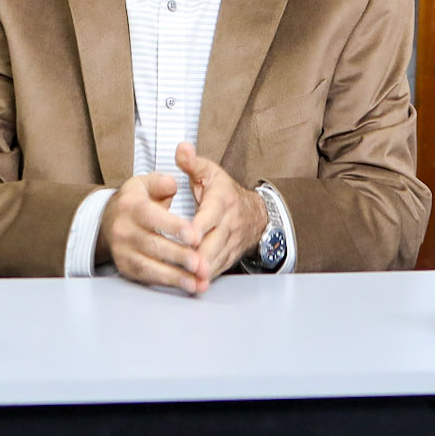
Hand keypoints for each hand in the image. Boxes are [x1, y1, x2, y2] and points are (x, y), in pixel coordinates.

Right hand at [97, 169, 205, 293]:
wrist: (108, 220)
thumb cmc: (135, 202)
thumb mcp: (145, 184)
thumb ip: (161, 182)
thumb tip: (172, 184)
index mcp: (131, 206)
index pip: (152, 217)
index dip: (174, 227)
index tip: (194, 236)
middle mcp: (123, 230)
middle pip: (152, 245)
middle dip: (179, 255)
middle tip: (200, 262)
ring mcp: (123, 251)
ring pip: (150, 266)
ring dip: (176, 275)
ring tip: (197, 280)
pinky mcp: (126, 268)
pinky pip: (148, 277)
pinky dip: (169, 283)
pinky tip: (188, 284)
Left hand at [178, 143, 267, 277]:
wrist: (253, 213)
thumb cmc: (225, 191)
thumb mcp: (209, 172)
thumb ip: (192, 163)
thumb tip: (181, 149)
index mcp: (221, 201)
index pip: (211, 215)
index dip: (200, 226)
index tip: (190, 236)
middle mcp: (228, 224)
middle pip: (215, 242)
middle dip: (203, 255)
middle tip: (192, 266)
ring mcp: (230, 242)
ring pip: (217, 259)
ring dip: (205, 271)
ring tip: (192, 281)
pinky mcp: (229, 256)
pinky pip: (218, 268)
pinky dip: (207, 278)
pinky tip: (196, 286)